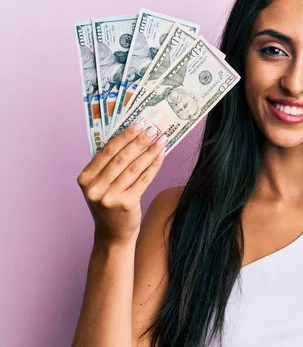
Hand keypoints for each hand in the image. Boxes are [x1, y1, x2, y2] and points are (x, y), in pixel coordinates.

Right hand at [76, 121, 166, 242]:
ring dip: (150, 151)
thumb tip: (132, 135)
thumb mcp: (101, 184)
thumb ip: (109, 164)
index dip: (124, 136)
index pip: (106, 151)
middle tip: (153, 128)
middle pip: (121, 158)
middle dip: (139, 141)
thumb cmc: (109, 204)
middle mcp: (95, 188)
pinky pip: (143, 180)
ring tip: (161, 139)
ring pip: (134, 168)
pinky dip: (154, 165)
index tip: (138, 123)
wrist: (112, 235)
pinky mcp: (126, 204)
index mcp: (85, 179)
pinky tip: (161, 155)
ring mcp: (110, 197)